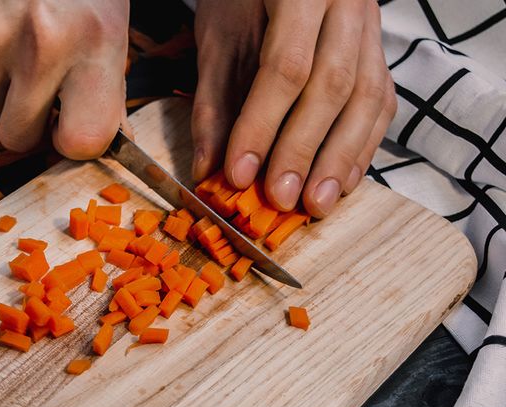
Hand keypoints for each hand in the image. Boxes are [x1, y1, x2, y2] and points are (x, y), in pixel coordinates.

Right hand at [0, 0, 129, 158]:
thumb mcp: (112, 24)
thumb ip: (105, 87)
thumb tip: (108, 146)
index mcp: (94, 43)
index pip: (80, 141)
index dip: (72, 139)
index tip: (69, 126)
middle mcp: (38, 41)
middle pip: (16, 137)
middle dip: (26, 121)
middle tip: (37, 88)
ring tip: (14, 42)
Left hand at [191, 0, 395, 217]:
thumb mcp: (218, 39)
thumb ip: (213, 101)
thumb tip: (209, 168)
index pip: (286, 66)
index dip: (262, 125)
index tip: (240, 173)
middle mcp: (348, 4)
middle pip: (333, 85)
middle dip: (304, 149)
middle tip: (281, 198)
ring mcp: (371, 26)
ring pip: (368, 97)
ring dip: (340, 158)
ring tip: (315, 204)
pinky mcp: (379, 52)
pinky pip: (380, 102)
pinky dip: (360, 147)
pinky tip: (339, 182)